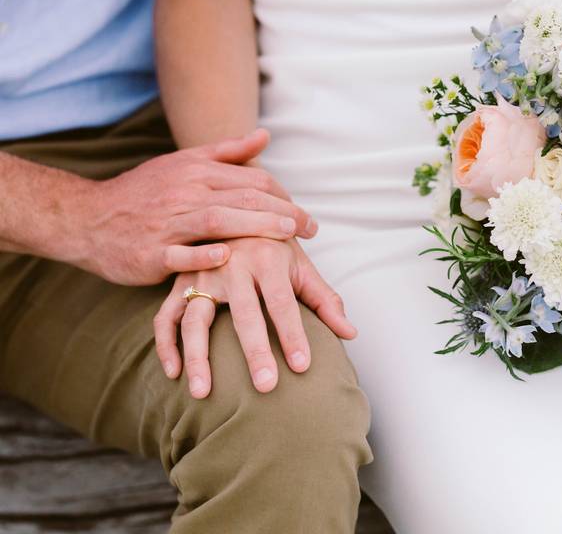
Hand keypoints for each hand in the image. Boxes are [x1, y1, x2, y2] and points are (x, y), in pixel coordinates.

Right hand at [70, 129, 317, 284]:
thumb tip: (265, 136)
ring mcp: (165, 223)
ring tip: (287, 235)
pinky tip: (227, 256)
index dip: (283, 197)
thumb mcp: (183, 164)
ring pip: (216, 220)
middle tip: (313, 228)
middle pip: (242, 198)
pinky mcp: (149, 253)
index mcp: (195, 171)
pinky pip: (178, 254)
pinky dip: (202, 254)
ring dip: (255, 227)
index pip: (252, 180)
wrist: (86, 218)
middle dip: (283, 212)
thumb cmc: (143, 193)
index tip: (303, 215)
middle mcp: (184, 193)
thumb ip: (227, 152)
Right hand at [153, 237, 354, 398]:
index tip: (303, 366)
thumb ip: (325, 300)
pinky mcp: (177, 283)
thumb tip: (350, 333)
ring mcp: (200, 274)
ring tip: (204, 393)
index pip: (283, 303)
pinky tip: (174, 375)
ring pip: (196, 319)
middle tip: (266, 386)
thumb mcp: (300, 267)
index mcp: (267, 257)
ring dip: (198, 357)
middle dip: (255, 351)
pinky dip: (165, 345)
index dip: (293, 335)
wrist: (233, 213)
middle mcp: (231, 264)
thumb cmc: (273, 247)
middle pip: (244, 313)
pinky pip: (165, 317)